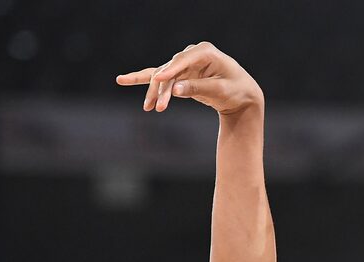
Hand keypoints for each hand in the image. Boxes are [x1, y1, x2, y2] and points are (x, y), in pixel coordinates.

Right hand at [115, 42, 263, 115]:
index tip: (158, 79)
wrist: (241, 95)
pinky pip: (160, 77)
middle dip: (162, 89)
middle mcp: (192, 54)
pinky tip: (122, 80)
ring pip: (163, 76)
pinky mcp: (180, 74)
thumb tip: (175, 90)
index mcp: (205, 52)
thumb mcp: (220, 91)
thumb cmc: (236, 90)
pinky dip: (143, 80)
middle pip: (170, 70)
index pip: (182, 60)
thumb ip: (198, 89)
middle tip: (158, 107)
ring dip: (156, 92)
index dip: (170, 70)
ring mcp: (184, 63)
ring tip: (148, 107)